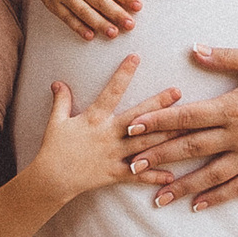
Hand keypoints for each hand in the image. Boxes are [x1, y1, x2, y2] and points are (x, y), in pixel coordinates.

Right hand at [31, 0, 139, 41]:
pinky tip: (90, 36)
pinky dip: (78, 27)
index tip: (138, 5)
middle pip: (100, 1)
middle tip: (130, 25)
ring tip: (113, 34)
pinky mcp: (54, 4)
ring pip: (85, 13)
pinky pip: (67, 18)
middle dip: (116, 14)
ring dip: (100, 24)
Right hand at [31, 56, 181, 204]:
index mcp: (94, 118)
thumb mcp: (56, 121)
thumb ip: (61, 101)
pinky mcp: (115, 174)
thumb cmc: (53, 148)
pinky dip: (154, 175)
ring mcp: (113, 155)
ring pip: (144, 144)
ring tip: (186, 127)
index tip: (136, 57)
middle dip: (158, 104)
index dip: (123, 73)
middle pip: (137, 117)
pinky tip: (172, 174)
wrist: (51, 179)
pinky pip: (138, 175)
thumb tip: (58, 82)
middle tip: (177, 92)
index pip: (111, 91)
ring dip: (166, 136)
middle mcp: (107, 135)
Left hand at [121, 45, 237, 208]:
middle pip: (190, 147)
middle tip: (129, 166)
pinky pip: (237, 188)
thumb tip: (194, 49)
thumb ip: (226, 56)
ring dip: (181, 186)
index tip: (132, 128)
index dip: (157, 122)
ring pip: (210, 174)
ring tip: (155, 197)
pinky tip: (196, 206)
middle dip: (158, 157)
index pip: (187, 116)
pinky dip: (216, 198)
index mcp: (234, 106)